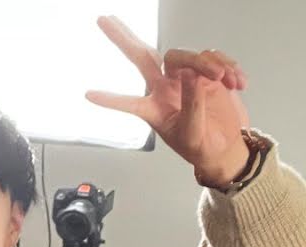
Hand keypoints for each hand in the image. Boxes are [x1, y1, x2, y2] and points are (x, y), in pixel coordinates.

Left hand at [87, 16, 251, 187]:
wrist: (225, 146)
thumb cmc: (202, 147)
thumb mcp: (193, 133)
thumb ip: (192, 105)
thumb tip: (191, 76)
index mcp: (154, 109)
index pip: (129, 103)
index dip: (111, 100)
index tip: (88, 96)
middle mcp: (164, 89)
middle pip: (142, 57)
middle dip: (123, 39)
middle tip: (104, 19)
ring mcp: (184, 78)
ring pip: (187, 55)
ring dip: (208, 63)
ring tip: (225, 79)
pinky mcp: (205, 72)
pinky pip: (214, 57)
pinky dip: (228, 66)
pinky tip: (237, 82)